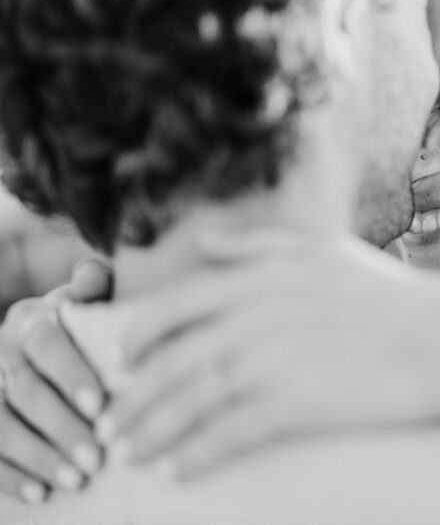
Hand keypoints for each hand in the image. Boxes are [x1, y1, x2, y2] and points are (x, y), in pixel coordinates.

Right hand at [0, 259, 110, 503]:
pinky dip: (9, 476)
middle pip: (25, 391)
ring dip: (38, 456)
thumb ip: (94, 291)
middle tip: (97, 458)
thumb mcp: (83, 306)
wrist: (29, 347)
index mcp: (32, 320)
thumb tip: (95, 275)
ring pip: (1, 423)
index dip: (70, 374)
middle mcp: (0, 350)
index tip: (100, 405)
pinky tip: (39, 494)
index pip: (45, 343)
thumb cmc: (75, 329)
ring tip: (76, 481)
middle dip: (62, 427)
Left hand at [96, 236, 439, 479]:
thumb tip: (204, 239)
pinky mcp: (296, 400)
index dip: (139, 338)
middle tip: (113, 423)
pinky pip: (229, 432)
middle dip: (135, 397)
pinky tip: (179, 470)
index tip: (123, 364)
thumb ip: (258, 245)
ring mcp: (276, 358)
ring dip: (156, 431)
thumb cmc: (389, 296)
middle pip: (174, 360)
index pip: (176, 305)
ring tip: (133, 452)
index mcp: (262, 276)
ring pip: (192, 400)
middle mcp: (259, 313)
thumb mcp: (323, 253)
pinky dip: (196, 453)